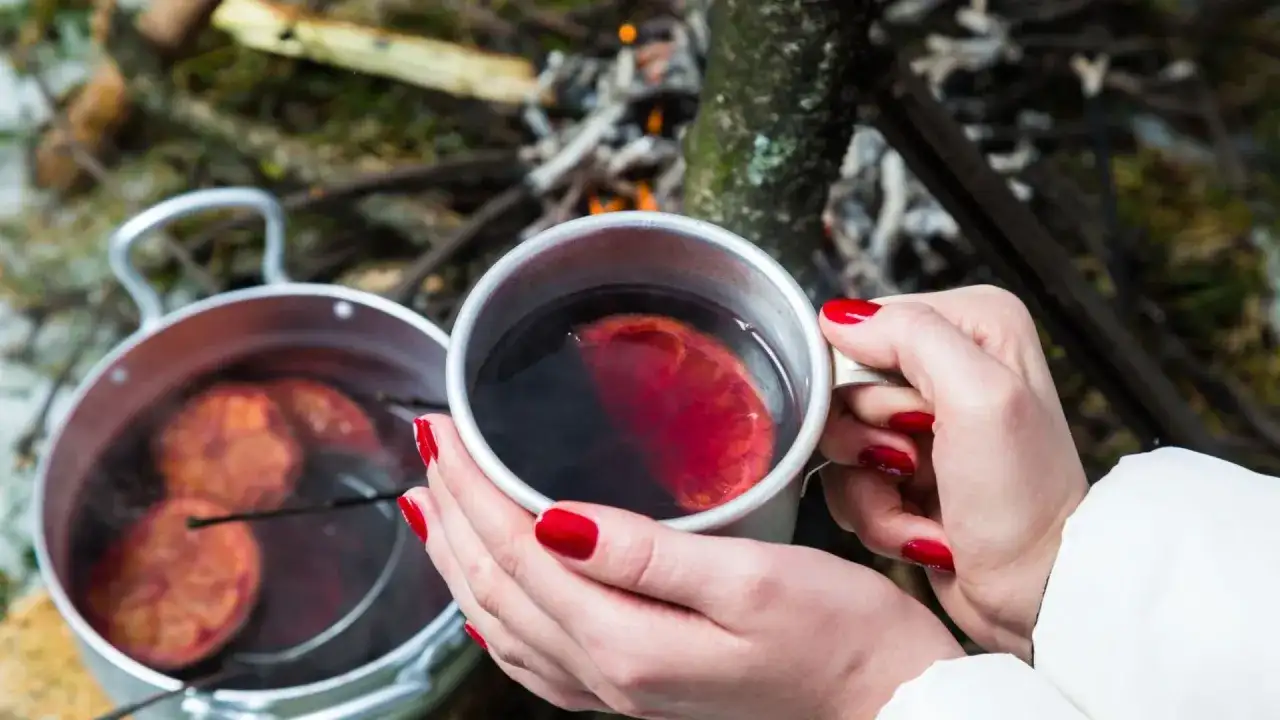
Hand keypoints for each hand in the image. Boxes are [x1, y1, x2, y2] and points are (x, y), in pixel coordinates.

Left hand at [398, 415, 963, 718]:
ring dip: (459, 558)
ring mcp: (617, 690)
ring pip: (502, 621)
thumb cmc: (838, 635)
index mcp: (626, 644)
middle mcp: (607, 677)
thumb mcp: (751, 581)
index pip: (517, 552)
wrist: (884, 702)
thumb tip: (551, 520)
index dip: (471, 486)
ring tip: (432, 504)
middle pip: (494, 587)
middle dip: (451, 511)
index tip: (446, 428)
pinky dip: (495, 607)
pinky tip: (491, 585)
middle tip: (429, 444)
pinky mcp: (636, 688)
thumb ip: (645, 555)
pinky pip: (533, 652)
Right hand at [817, 286, 1087, 660]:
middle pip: (843, 386)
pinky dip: (877, 514)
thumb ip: (912, 336)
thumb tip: (839, 318)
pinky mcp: (903, 470)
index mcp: (972, 325)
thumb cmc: (1023, 502)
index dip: (866, 382)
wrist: (1038, 591)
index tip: (912, 422)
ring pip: (838, 440)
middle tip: (914, 463)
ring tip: (922, 502)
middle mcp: (947, 364)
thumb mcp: (980, 397)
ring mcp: (922, 421)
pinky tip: (921, 527)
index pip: (864, 328)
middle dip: (867, 439)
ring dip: (870, 487)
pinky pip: (846, 482)